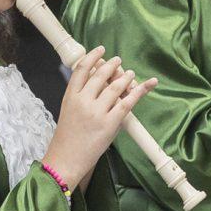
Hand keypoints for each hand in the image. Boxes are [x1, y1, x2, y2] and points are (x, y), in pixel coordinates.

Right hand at [42, 47, 154, 190]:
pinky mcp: (109, 123)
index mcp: (70, 96)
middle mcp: (83, 101)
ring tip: (130, 74)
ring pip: (115, 87)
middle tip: (118, 61)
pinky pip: (127, 103)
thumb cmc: (67, 139)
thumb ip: (80, 97)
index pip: (81, 69)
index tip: (100, 50)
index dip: (92, 57)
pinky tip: (144, 85)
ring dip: (125, 78)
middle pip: (100, 75)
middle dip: (111, 66)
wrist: (66, 159)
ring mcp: (97, 111)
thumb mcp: (68, 112)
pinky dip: (138, 92)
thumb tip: (98, 85)